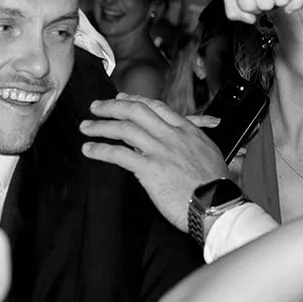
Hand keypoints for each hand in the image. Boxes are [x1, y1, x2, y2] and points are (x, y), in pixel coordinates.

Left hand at [80, 94, 225, 232]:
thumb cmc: (216, 185)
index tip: (122, 98)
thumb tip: (188, 141)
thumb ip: (195, 143)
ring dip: (101, 126)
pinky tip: (89, 149)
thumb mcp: (210, 154)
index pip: (157, 107)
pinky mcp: (149, 169)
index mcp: (188, 131)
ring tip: (86, 127)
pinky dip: (100, 149)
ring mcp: (160, 150)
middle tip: (96, 106)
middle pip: (137, 110)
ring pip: (124, 128)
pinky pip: (118, 154)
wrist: (216, 203)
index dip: (136, 100)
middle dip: (113, 106)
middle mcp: (172, 135)